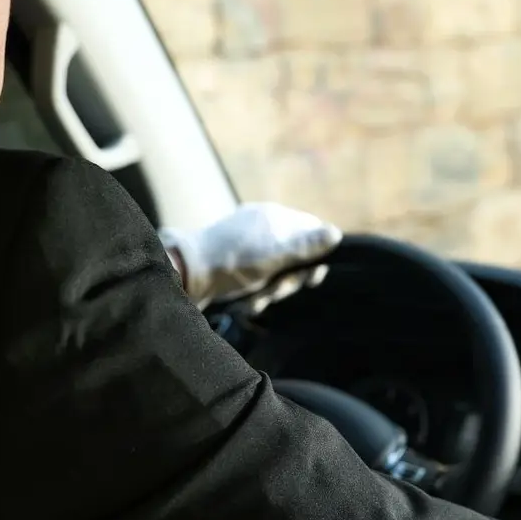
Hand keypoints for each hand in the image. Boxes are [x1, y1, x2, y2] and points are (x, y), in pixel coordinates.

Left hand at [159, 203, 342, 308]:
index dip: (314, 257)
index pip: (311, 231)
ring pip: (276, 273)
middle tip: (274, 289)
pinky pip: (257, 280)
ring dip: (269, 291)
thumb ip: (305, 245)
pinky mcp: (233, 265)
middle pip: (294, 257)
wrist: (184, 276)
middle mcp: (261, 228)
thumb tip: (336, 233)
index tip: (310, 276)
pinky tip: (246, 302)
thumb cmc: (232, 262)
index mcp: (273, 217)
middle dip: (287, 280)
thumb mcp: (274, 255)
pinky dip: (255, 293)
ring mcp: (246, 246)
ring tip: (255, 298)